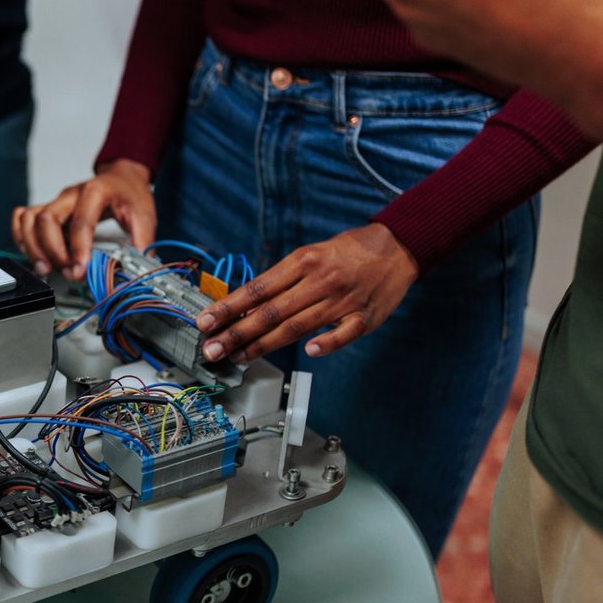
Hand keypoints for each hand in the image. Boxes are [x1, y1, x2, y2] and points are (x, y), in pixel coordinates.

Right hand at [12, 159, 155, 279]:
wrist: (121, 178)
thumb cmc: (129, 194)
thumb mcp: (144, 216)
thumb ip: (142, 242)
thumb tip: (139, 268)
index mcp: (96, 191)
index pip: (81, 221)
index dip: (78, 249)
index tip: (80, 270)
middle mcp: (71, 195)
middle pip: (46, 219)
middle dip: (53, 252)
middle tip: (66, 271)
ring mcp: (56, 202)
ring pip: (30, 219)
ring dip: (33, 248)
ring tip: (46, 268)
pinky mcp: (48, 209)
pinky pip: (23, 218)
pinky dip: (21, 236)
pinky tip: (32, 253)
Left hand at [196, 223, 418, 363]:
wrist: (396, 246)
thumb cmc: (346, 253)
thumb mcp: (309, 256)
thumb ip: (281, 281)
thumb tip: (244, 305)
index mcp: (303, 262)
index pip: (258, 288)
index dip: (228, 307)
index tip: (205, 321)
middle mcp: (319, 280)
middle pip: (271, 311)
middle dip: (237, 332)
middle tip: (212, 349)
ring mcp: (342, 300)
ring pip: (298, 325)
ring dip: (265, 344)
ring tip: (239, 357)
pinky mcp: (365, 316)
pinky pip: (345, 333)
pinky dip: (327, 342)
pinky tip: (309, 351)